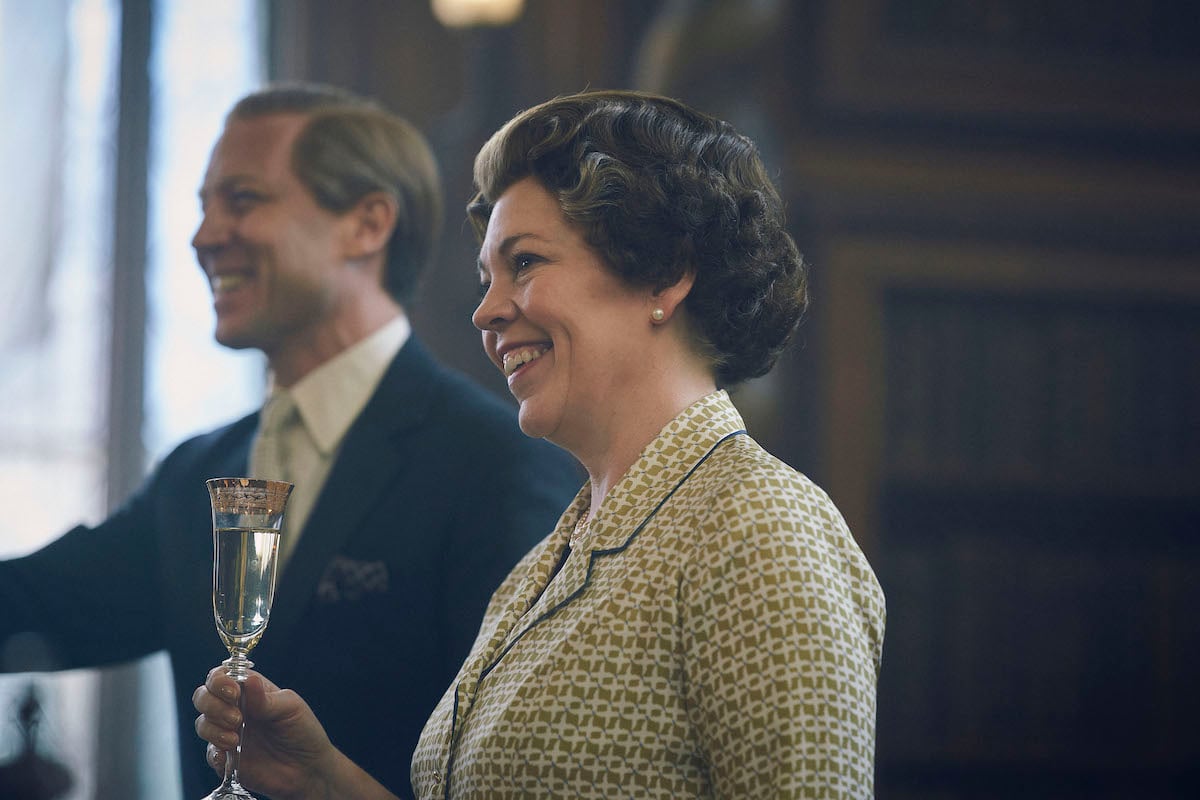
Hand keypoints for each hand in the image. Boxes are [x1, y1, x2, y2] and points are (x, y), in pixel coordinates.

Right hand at [193, 666, 336, 799]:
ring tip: (235, 739)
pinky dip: (214, 752)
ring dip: (213, 729)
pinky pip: (209, 753)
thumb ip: (266, 698)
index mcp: (251, 691)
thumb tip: (249, 679)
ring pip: (202, 724)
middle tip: (237, 718)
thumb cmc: (304, 732)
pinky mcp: (226, 758)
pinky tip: (229, 755)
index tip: (232, 692)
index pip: (222, 676)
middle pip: (203, 697)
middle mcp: (235, 709)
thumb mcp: (291, 708)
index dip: (220, 680)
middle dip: (212, 704)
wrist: (308, 769)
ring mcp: (228, 733)